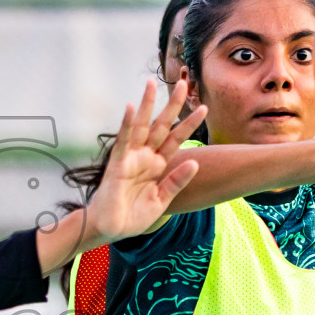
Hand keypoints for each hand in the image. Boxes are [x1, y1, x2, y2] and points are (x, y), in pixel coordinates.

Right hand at [85, 80, 207, 245]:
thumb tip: (195, 163)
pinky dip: (127, 124)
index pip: (176, 139)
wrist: (111, 230)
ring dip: (147, 105)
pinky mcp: (118, 163)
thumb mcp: (162, 200)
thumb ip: (176, 182)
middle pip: (161, 126)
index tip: (203, 108)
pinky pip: (123, 141)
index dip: (189, 124)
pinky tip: (132, 107)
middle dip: (172, 105)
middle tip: (184, 84)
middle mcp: (145, 157)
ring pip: (142, 126)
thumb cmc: (133, 216)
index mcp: (158, 165)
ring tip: (152, 84)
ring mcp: (131, 158)